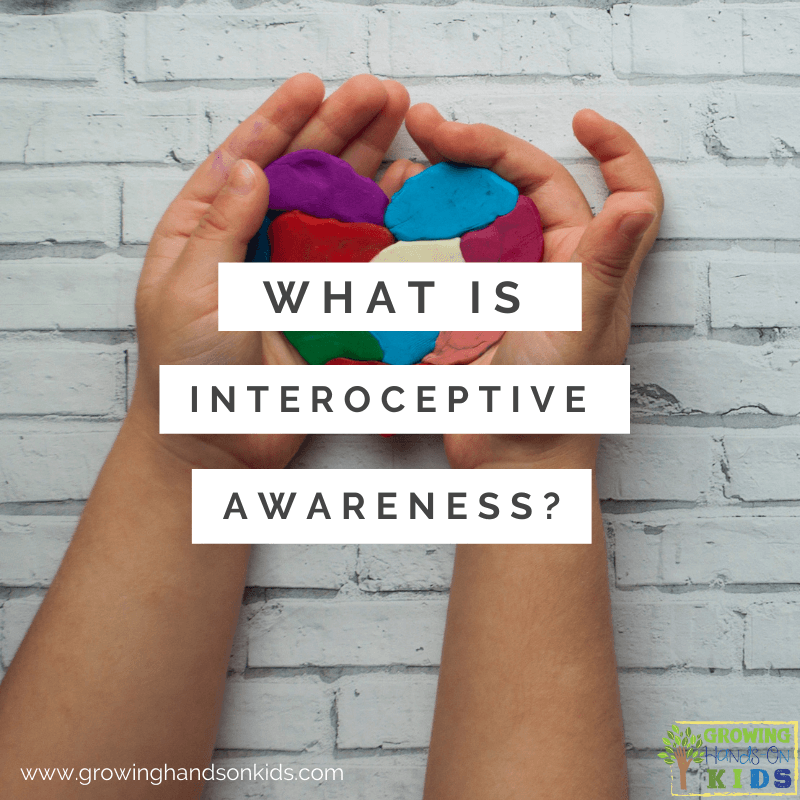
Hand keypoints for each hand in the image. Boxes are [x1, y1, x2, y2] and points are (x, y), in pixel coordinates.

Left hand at [130, 73, 412, 468]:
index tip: (315, 86)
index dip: (282, 119)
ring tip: (406, 128)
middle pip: (303, 172)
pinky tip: (408, 195)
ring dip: (371, 166)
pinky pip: (361, 256)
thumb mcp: (189, 291)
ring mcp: (297, 270)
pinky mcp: (328, 303)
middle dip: (342, 129)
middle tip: (384, 94)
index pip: (247, 159)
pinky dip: (386, 226)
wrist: (217, 441)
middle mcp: (256, 240)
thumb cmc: (185, 371)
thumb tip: (248, 165)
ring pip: (339, 206)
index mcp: (206, 228)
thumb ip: (220, 228)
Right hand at [404, 105, 663, 468]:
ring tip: (397, 173)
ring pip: (467, 213)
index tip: (580, 118)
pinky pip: (435, 253)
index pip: (606, 187)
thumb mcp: (581, 328)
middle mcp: (542, 261)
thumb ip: (603, 266)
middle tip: (427, 128)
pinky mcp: (459, 302)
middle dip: (474, 149)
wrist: (508, 455)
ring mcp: (496, 281)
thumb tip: (637, 202)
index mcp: (583, 260)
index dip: (607, 148)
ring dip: (434, 187)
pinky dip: (409, 232)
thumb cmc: (556, 399)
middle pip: (514, 185)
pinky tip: (384, 216)